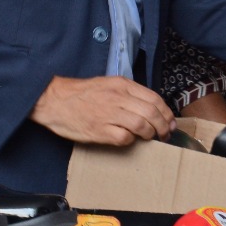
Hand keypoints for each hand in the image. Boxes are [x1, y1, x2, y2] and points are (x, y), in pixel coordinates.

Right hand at [31, 75, 174, 145]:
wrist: (54, 100)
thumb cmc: (81, 94)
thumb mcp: (108, 84)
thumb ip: (128, 94)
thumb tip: (150, 108)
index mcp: (121, 85)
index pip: (154, 98)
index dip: (166, 113)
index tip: (170, 122)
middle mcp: (118, 98)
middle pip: (152, 113)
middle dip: (163, 126)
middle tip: (165, 134)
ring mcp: (109, 114)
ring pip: (142, 125)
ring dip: (150, 134)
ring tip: (149, 138)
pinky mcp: (99, 130)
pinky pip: (124, 138)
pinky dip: (130, 141)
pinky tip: (128, 139)